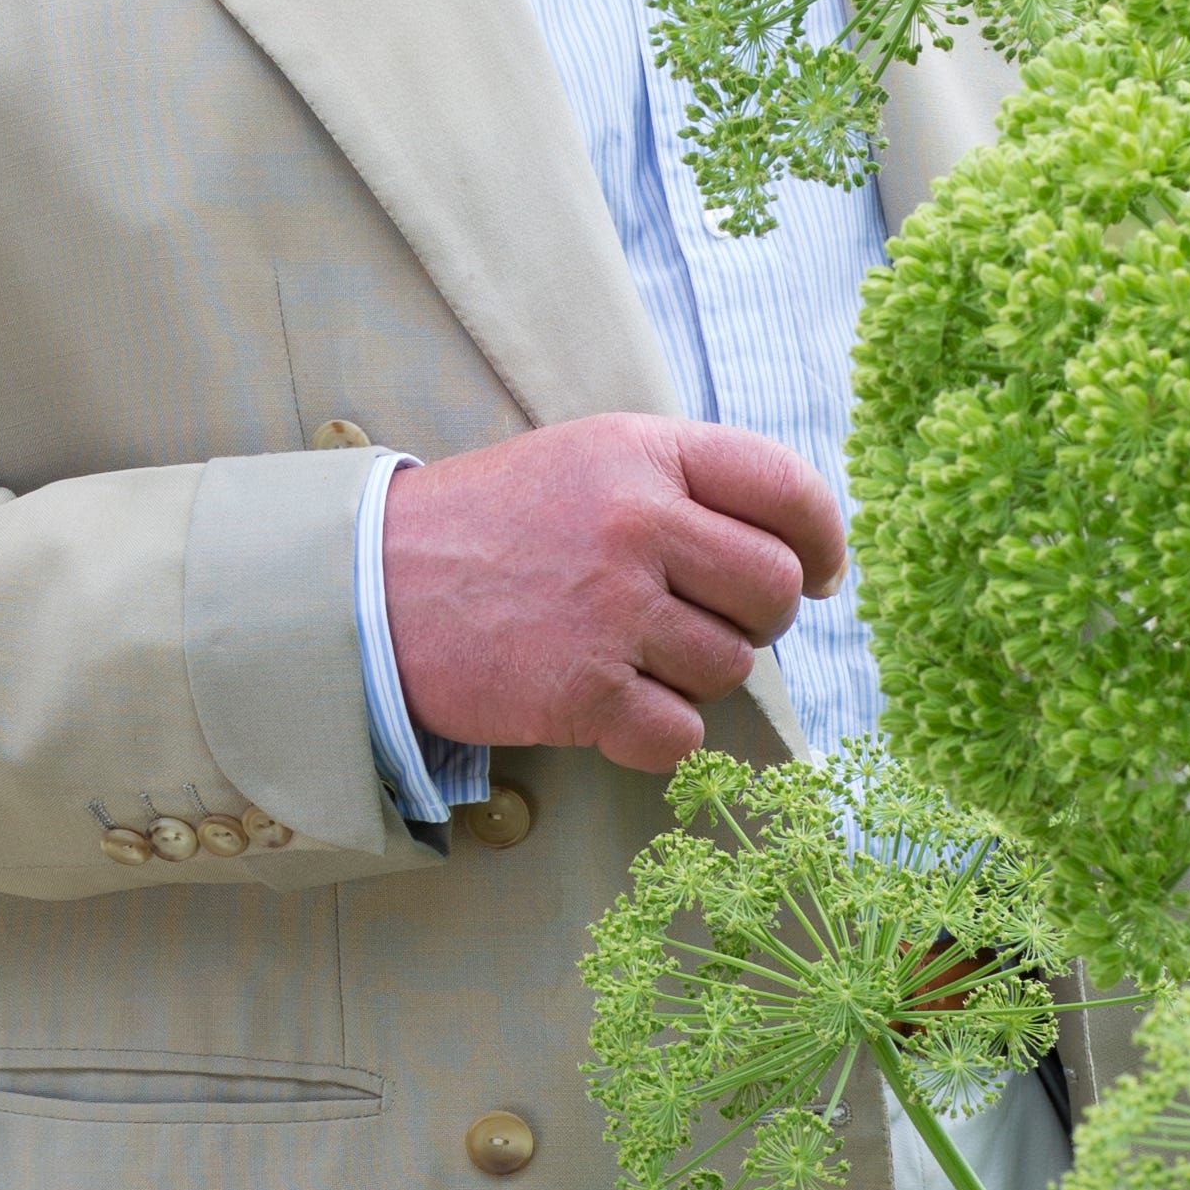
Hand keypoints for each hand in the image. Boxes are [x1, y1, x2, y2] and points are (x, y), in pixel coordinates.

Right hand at [380, 414, 845, 775]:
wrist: (366, 589)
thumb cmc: (487, 529)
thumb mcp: (584, 462)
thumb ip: (684, 487)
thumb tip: (802, 557)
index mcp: (642, 454)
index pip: (787, 491)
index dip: (823, 540)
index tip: (818, 573)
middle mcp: (636, 523)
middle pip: (774, 590)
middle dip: (757, 621)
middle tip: (704, 624)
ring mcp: (611, 611)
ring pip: (729, 668)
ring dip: (694, 677)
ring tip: (627, 656)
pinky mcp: (583, 693)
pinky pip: (680, 734)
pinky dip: (656, 735)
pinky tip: (609, 707)